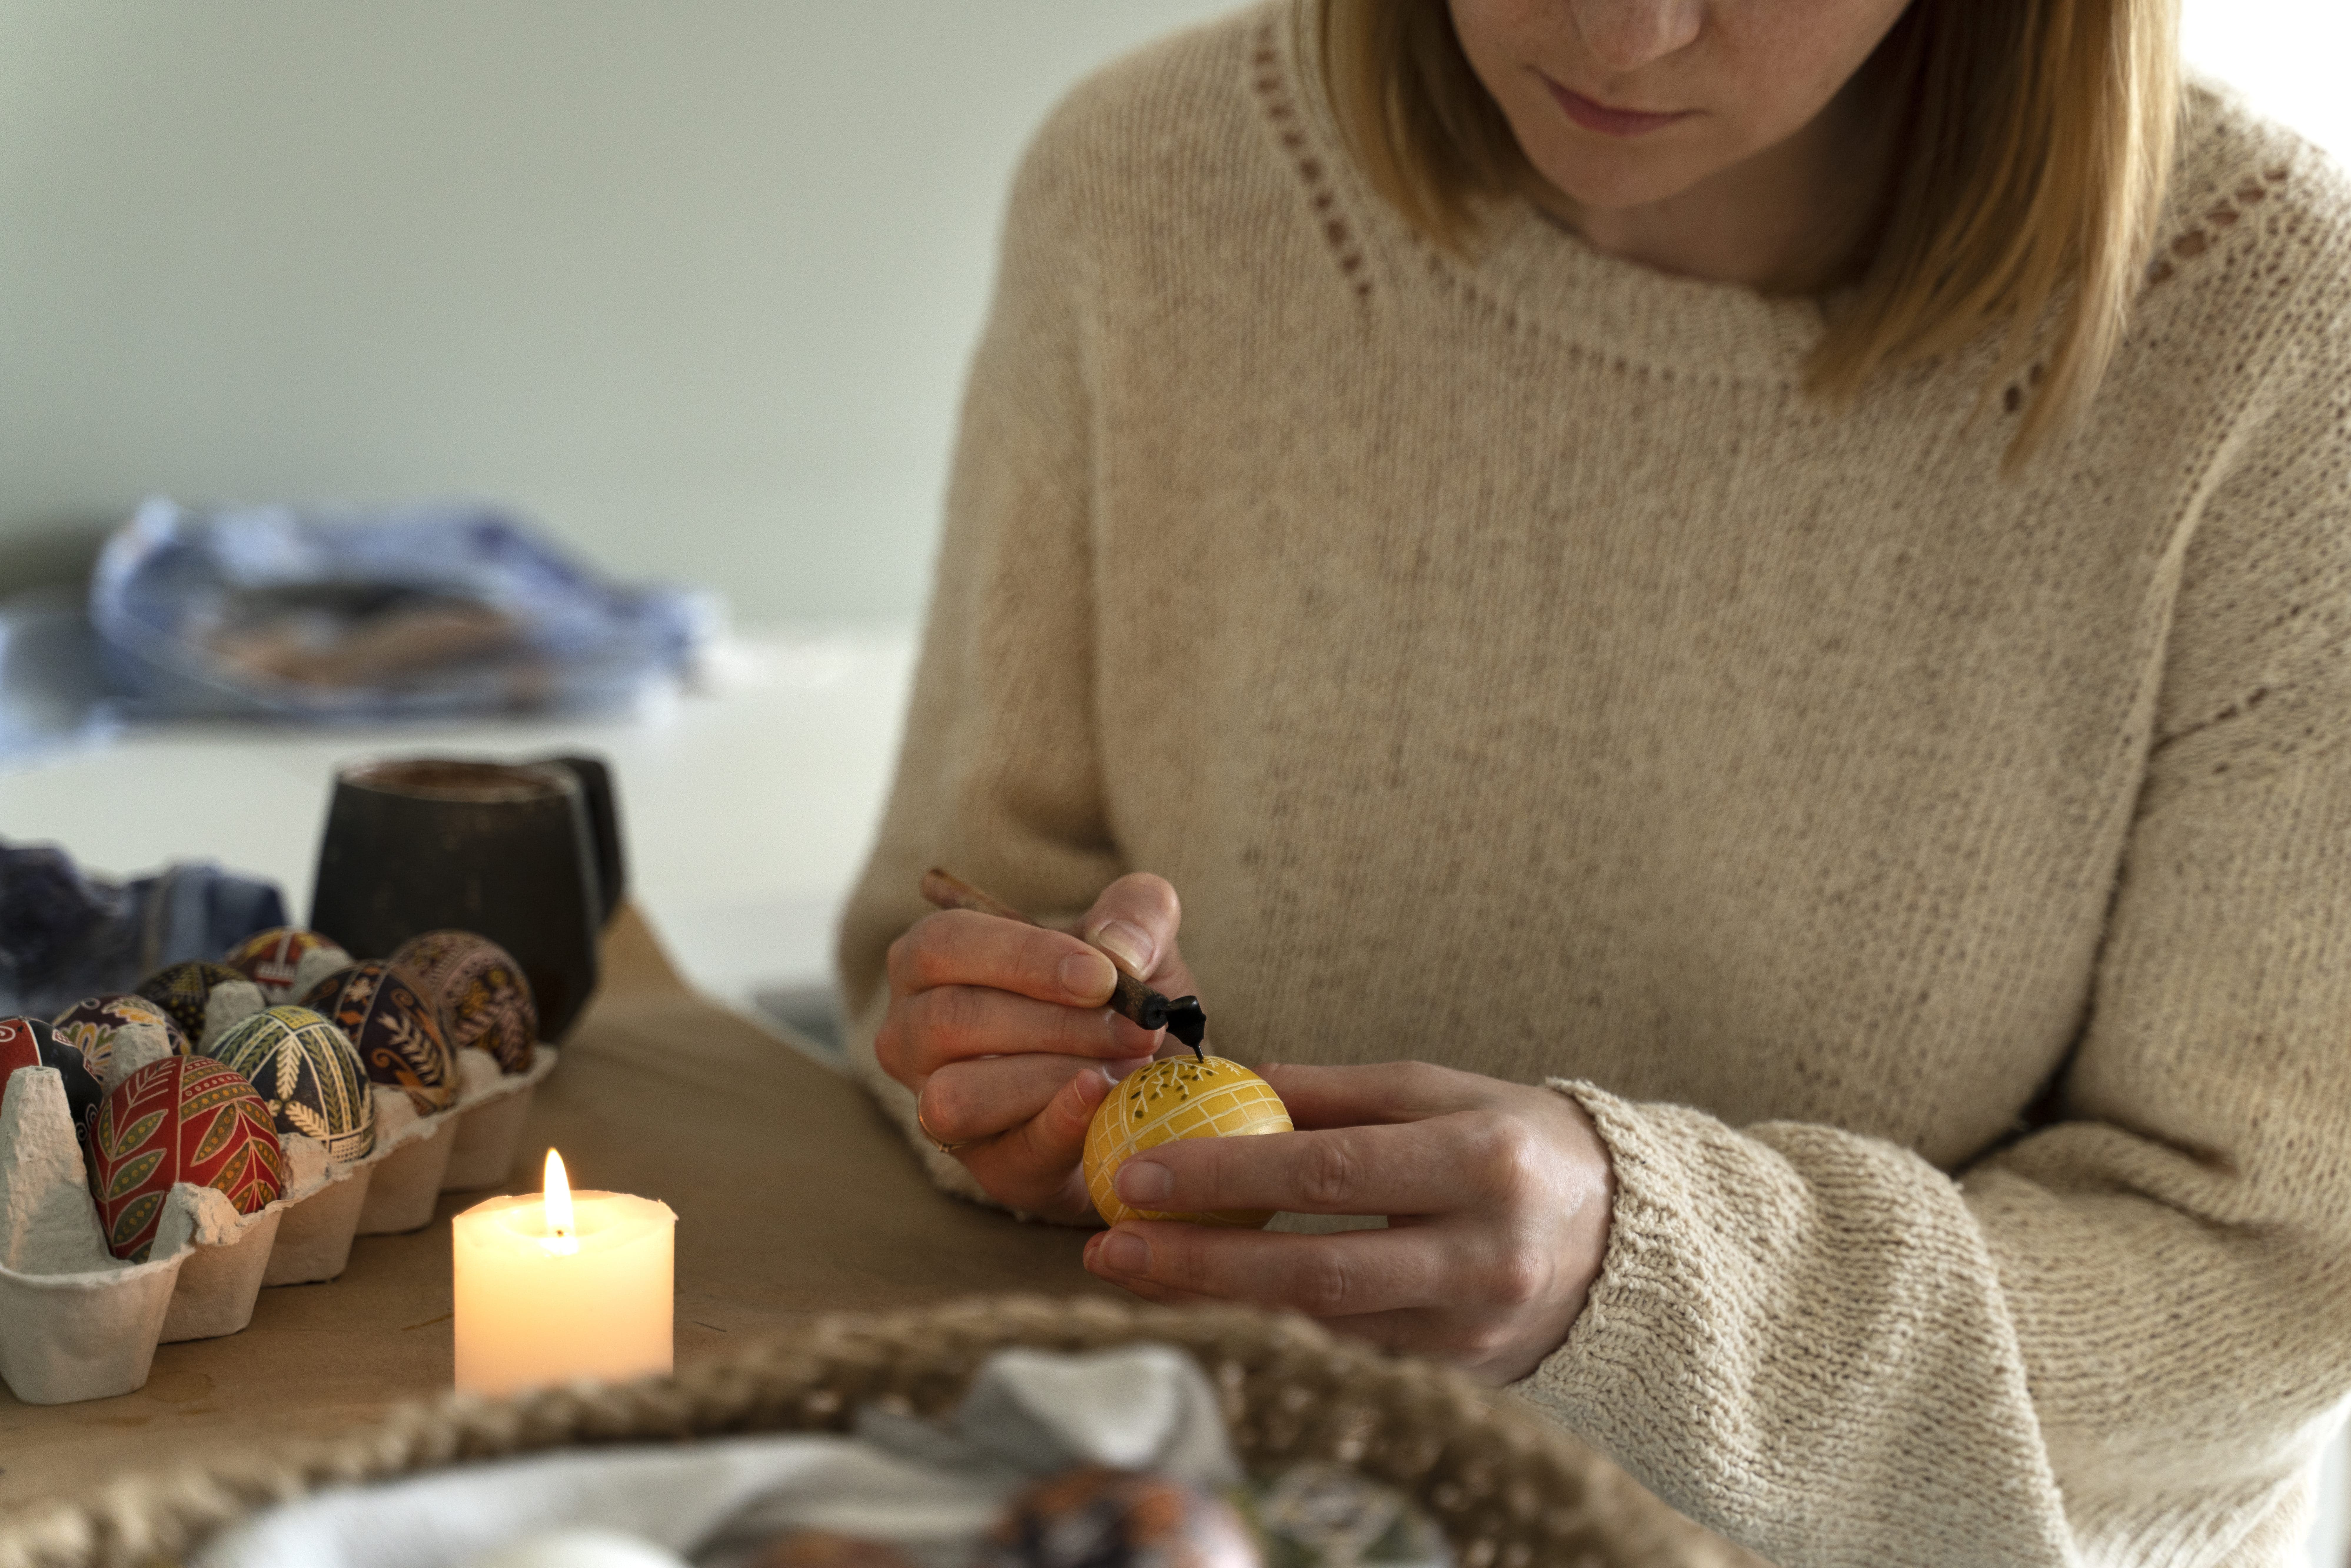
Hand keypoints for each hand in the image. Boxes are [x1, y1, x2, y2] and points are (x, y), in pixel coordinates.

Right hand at [875, 873, 1199, 1223]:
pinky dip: (1057, 1126)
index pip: (945, 944)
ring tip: (1125, 1065)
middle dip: (1055, 1023)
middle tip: (1136, 1027)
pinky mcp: (986, 1167)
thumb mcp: (1138, 940)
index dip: (1023, 958)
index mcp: (930, 960)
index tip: (1102, 976)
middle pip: (952, 1019)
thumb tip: (1118, 948)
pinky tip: (1101, 1100)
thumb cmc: (1117, 999)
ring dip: (1051, 1077)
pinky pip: (1007, 1154)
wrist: (1145, 1087)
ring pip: (958, 1094)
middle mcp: (911, 1034)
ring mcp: (935, 1107)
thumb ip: (1137, 913)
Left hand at [1080, 1062, 1613, 1382]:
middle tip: (1112, 1243)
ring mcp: (1472, 1327)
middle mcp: (1483, 1253)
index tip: (1140, 1172)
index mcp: (1481, 1161)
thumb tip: (1225, 1080)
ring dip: (1216, 1301)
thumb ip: (1336, 1093)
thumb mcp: (1439, 1092)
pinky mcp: (1459, 1374)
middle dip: (1202, 1260)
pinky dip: (1267, 1326)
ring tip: (1133, 1271)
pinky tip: (1202, 1302)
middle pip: (1318, 1269)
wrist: (1621, 1236)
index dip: (1229, 1176)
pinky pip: (1344, 1352)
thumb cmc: (1513, 1141)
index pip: (1332, 1173)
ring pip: (1320, 1324)